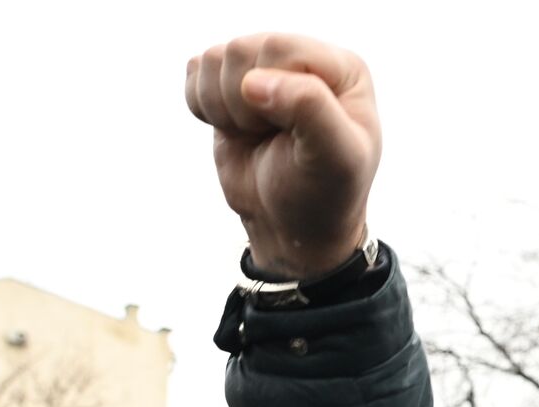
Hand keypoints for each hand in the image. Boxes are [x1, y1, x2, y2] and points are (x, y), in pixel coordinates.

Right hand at [186, 35, 381, 278]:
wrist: (291, 227)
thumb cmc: (322, 196)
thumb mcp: (334, 158)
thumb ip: (309, 110)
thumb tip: (255, 82)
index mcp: (341, 70)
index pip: (280, 48)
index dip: (268, 90)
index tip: (283, 132)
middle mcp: (304, 62)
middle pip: (242, 49)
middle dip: (243, 102)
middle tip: (267, 137)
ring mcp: (265, 72)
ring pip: (214, 58)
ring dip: (222, 107)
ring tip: (254, 135)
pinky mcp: (231, 87)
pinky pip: (196, 71)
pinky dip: (202, 105)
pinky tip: (233, 130)